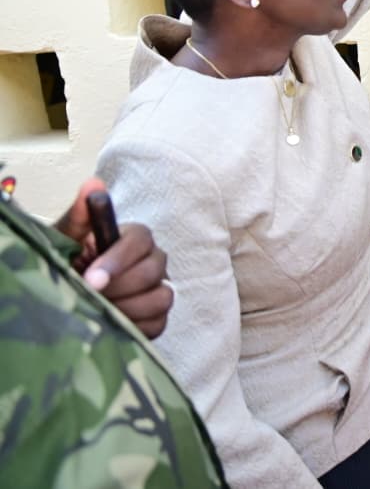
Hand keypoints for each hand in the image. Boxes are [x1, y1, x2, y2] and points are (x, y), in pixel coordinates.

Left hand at [54, 179, 173, 337]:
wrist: (66, 292)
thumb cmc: (67, 262)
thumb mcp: (65, 239)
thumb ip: (80, 214)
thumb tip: (93, 184)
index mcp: (134, 238)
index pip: (141, 241)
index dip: (118, 260)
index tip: (92, 278)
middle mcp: (153, 260)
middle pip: (154, 271)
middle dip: (120, 287)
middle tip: (92, 297)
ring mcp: (158, 288)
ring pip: (162, 298)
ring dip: (130, 308)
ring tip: (102, 311)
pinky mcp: (157, 315)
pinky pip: (160, 322)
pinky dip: (137, 326)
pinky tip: (114, 323)